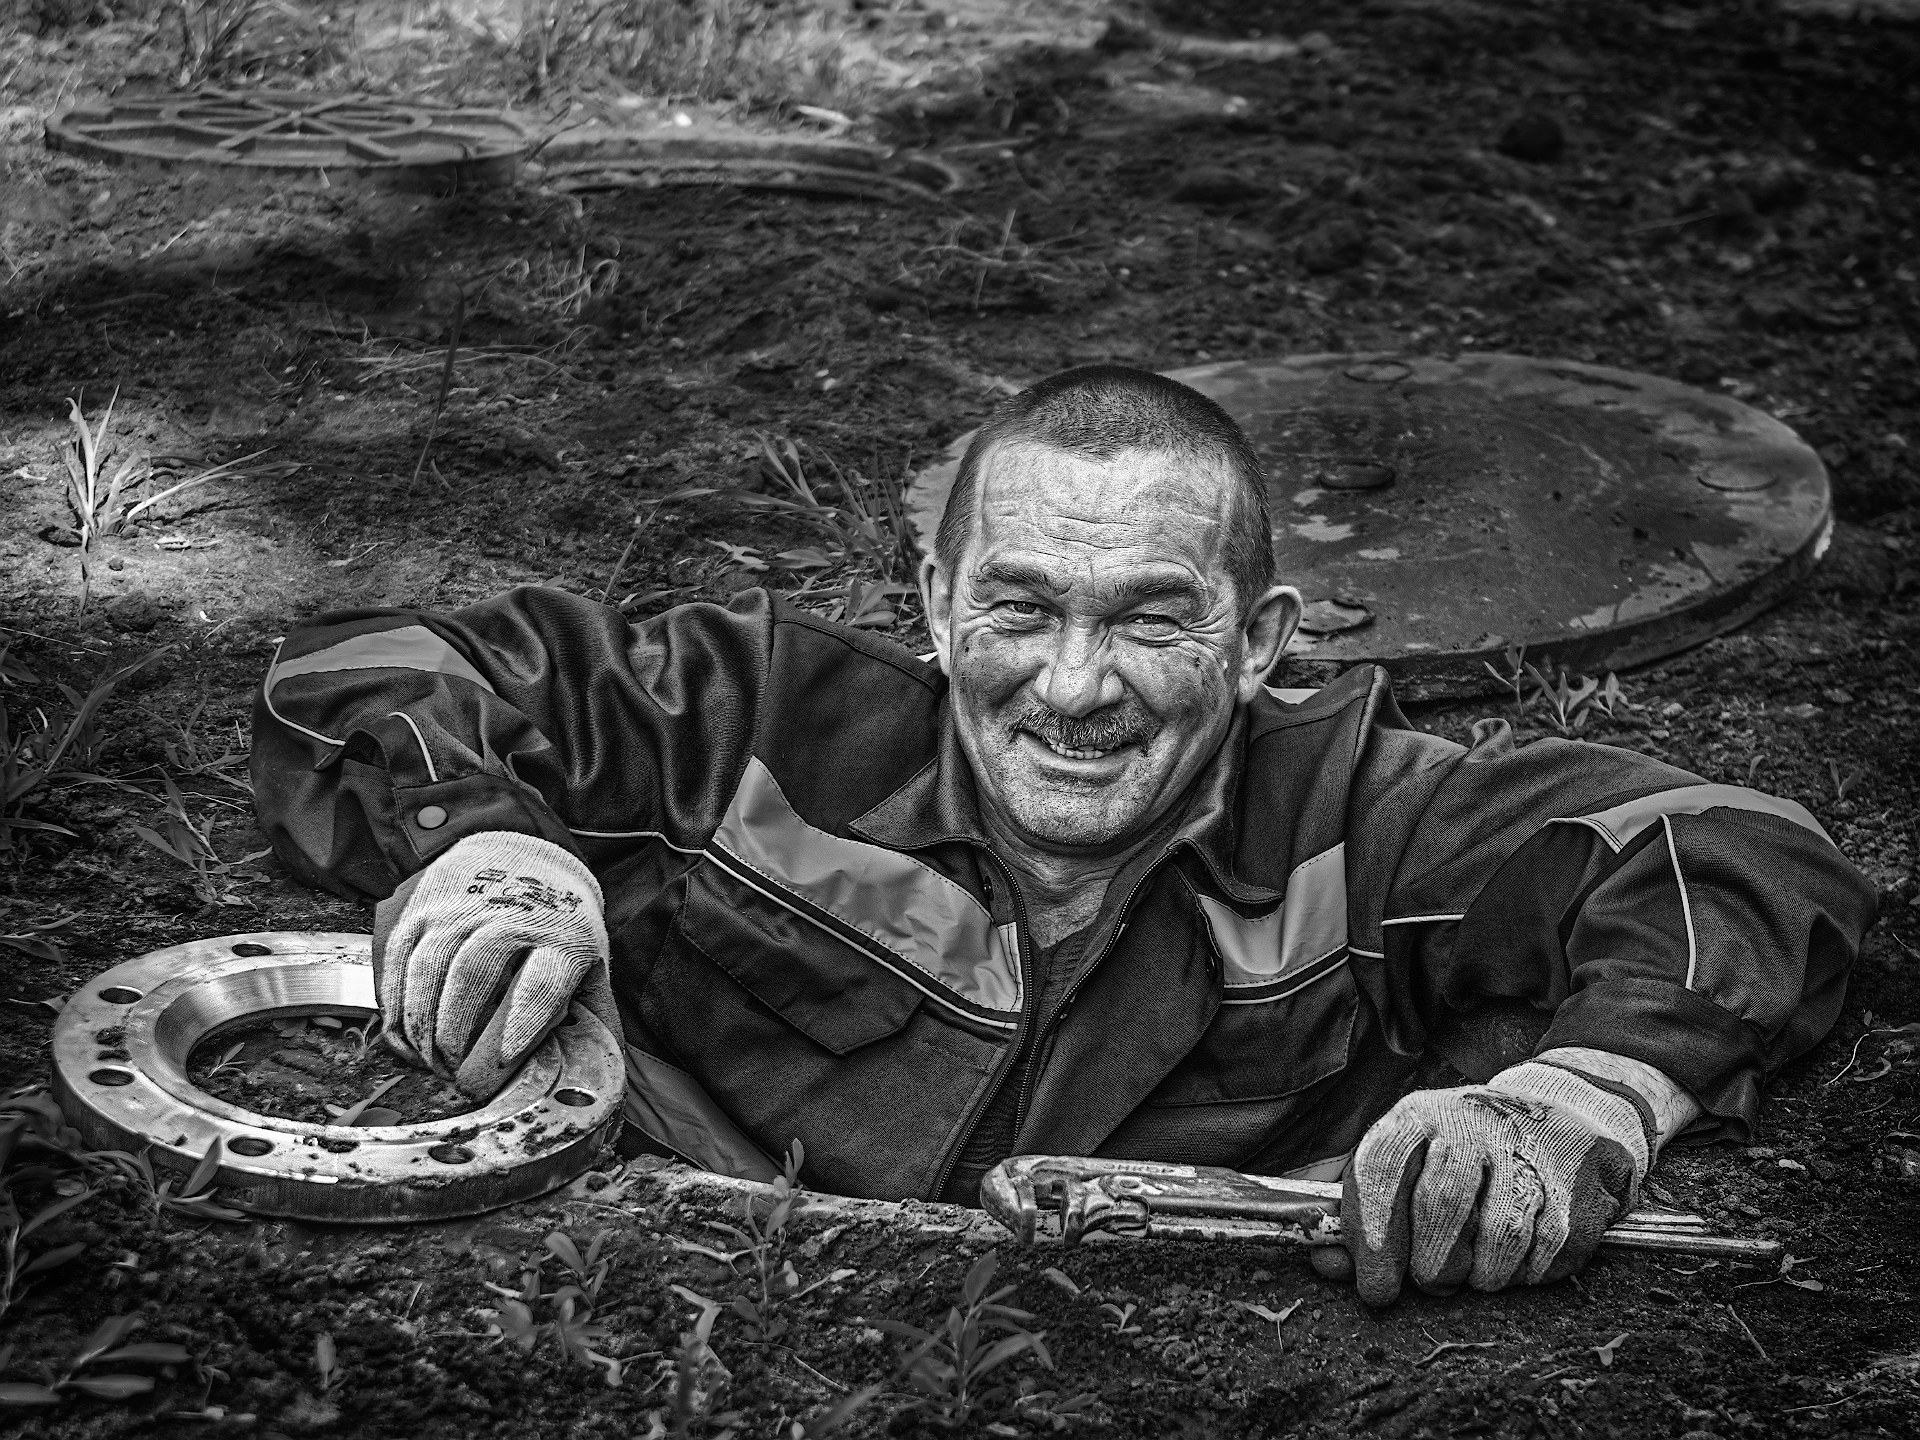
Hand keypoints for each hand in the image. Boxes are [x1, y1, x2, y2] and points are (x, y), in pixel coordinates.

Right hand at [373, 832, 617, 1098]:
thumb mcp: (587, 958)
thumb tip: (585, 1077)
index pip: (540, 984)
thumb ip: (585, 1011)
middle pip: (472, 977)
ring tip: (431, 1062)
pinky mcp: (420, 908)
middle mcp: (508, 913)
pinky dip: (396, 1004)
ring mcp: (459, 907)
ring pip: (428, 970)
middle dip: (457, 1035)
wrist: (520, 851)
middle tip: (455, 1074)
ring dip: (423, 1026)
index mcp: (562, 933)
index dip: (520, 1026)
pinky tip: (405, 1036)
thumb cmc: (556, 924)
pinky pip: (399, 960)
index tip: (501, 1060)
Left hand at [1343, 1063, 1651, 1304]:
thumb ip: (1361, 1216)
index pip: (1382, 1169)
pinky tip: (1518, 1256)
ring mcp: (1529, 1152)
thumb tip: (1326, 1265)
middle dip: (1431, 1265)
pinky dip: (1526, 1273)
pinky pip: (1547, 1255)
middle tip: (1431, 1281)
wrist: (1560, 1116)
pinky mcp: (1575, 1186)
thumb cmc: (1460, 1156)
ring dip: (1482, 1274)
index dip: (1372, 1236)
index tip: (1376, 1290)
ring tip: (1475, 1268)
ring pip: (1499, 1237)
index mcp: (1417, 1116)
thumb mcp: (1405, 1167)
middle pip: (1441, 1207)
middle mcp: (1471, 1124)